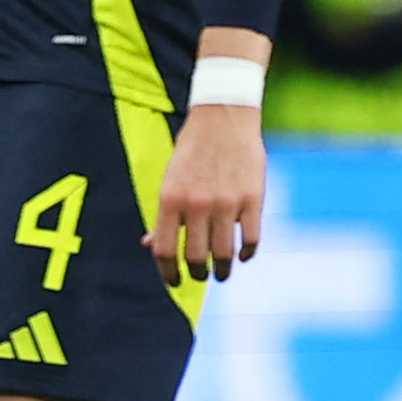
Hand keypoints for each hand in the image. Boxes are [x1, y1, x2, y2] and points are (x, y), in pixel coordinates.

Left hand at [147, 105, 265, 282]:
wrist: (223, 118)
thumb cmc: (192, 152)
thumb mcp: (170, 180)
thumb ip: (164, 215)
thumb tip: (149, 246)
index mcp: (170, 199)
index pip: (163, 250)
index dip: (167, 273)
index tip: (174, 282)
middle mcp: (196, 204)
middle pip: (195, 257)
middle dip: (197, 273)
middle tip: (200, 275)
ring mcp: (226, 202)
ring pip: (224, 253)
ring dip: (222, 270)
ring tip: (221, 273)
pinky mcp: (252, 198)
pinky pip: (251, 239)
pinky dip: (246, 253)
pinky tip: (242, 255)